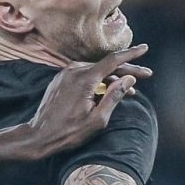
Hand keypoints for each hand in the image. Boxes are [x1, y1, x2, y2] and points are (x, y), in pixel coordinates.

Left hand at [23, 44, 150, 155]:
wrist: (39, 136)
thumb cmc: (68, 132)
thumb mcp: (97, 120)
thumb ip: (114, 96)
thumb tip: (129, 79)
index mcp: (84, 79)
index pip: (113, 60)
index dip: (131, 54)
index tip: (145, 48)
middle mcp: (74, 71)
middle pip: (106, 65)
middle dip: (127, 70)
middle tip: (146, 75)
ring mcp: (65, 74)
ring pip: (96, 70)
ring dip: (114, 78)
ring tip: (129, 90)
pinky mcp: (61, 80)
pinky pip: (85, 75)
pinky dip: (99, 81)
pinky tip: (108, 90)